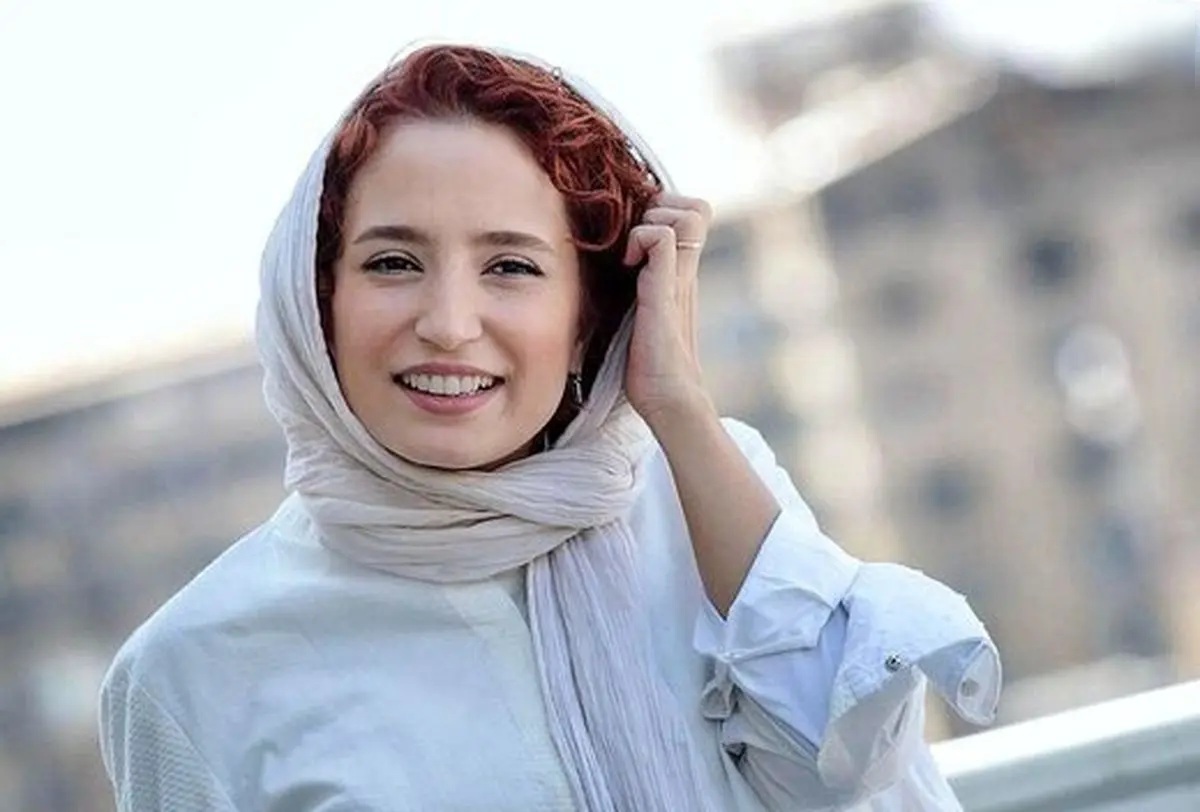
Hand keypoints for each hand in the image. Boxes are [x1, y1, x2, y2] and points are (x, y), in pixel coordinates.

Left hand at [622, 193, 716, 431]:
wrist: (671, 401)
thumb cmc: (651, 368)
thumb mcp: (643, 317)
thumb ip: (638, 293)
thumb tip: (611, 279)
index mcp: (680, 275)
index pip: (692, 215)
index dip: (664, 211)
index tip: (636, 237)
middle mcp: (685, 271)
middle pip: (697, 207)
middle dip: (660, 208)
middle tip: (634, 239)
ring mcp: (679, 278)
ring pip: (687, 213)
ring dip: (651, 221)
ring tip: (630, 254)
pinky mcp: (666, 290)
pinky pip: (662, 238)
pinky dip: (640, 239)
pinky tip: (626, 266)